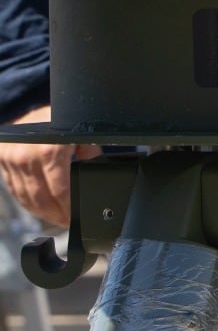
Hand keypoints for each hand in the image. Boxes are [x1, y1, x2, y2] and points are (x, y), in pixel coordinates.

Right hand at [0, 106, 99, 227]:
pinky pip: (14, 188)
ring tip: (55, 218)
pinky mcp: (2, 159)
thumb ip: (89, 156)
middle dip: (55, 215)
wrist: (37, 107)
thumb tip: (95, 176)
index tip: (75, 218)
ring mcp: (11, 158)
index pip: (60, 191)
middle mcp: (26, 155)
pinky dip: (26, 201)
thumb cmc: (63, 120)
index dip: (68, 208)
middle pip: (41, 198)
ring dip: (40, 212)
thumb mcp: (82, 136)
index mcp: (49, 150)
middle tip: (66, 223)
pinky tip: (38, 208)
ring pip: (25, 196)